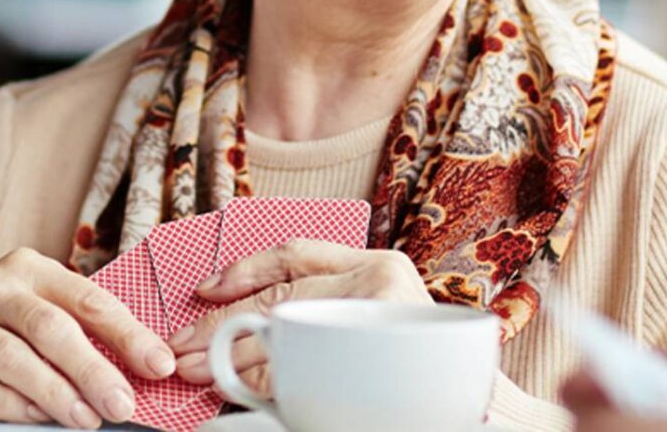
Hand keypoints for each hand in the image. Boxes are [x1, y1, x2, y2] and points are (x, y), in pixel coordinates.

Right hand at [0, 247, 176, 427]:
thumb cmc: (4, 330)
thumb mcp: (42, 313)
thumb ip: (85, 331)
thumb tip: (148, 365)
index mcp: (30, 268)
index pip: (88, 299)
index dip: (128, 334)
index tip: (159, 365)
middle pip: (50, 328)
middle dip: (93, 370)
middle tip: (122, 404)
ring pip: (12, 358)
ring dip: (56, 393)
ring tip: (87, 419)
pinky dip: (13, 405)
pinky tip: (39, 417)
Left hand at [167, 239, 431, 395]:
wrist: (484, 412)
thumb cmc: (422, 368)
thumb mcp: (380, 317)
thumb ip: (330, 308)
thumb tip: (244, 322)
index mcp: (380, 265)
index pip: (295, 254)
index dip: (244, 269)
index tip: (205, 289)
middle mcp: (381, 283)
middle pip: (280, 300)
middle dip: (221, 325)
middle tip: (183, 348)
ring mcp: (380, 321)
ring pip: (284, 339)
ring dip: (231, 361)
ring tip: (200, 373)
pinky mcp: (379, 362)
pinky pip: (303, 375)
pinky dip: (265, 385)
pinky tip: (243, 392)